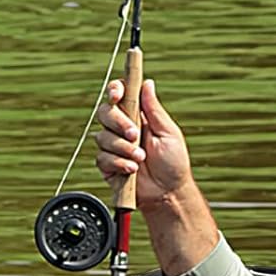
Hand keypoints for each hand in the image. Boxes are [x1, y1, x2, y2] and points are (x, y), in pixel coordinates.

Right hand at [94, 79, 192, 211]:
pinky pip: (102, 157)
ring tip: (140, 158)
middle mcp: (123, 128)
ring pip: (103, 137)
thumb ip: (154, 109)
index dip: (115, 90)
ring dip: (123, 148)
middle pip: (105, 112)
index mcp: (138, 115)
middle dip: (119, 123)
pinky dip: (119, 163)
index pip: (120, 94)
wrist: (167, 192)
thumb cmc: (173, 162)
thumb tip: (147, 83)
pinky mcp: (107, 164)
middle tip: (135, 135)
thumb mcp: (169, 132)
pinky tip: (132, 170)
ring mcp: (113, 145)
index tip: (117, 95)